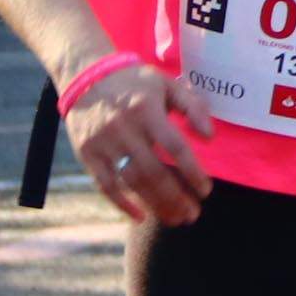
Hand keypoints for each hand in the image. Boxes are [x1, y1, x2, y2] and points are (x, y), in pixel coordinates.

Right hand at [71, 67, 215, 225]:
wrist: (86, 76)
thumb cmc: (136, 83)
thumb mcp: (168, 85)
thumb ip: (194, 107)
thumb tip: (209, 137)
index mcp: (147, 110)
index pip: (175, 147)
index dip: (192, 172)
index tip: (206, 191)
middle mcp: (124, 128)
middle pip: (153, 171)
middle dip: (176, 197)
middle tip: (193, 215)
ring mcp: (103, 143)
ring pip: (131, 181)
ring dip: (155, 204)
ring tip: (176, 219)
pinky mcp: (87, 153)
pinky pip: (104, 184)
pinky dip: (121, 203)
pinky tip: (140, 216)